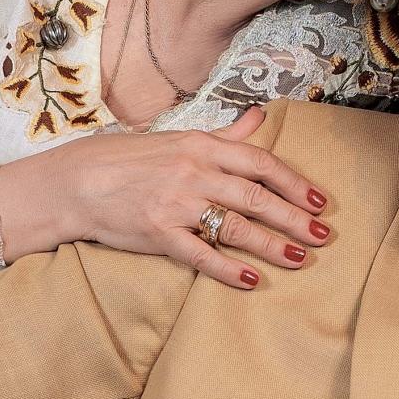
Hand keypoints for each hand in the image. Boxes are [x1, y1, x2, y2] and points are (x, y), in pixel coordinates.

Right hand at [0, 104, 329, 288]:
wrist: (75, 182)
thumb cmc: (126, 160)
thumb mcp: (177, 138)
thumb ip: (224, 135)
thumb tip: (258, 118)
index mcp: (200, 145)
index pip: (259, 163)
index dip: (293, 183)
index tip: (317, 200)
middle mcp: (193, 172)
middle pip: (256, 197)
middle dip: (294, 218)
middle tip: (323, 235)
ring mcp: (176, 204)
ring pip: (236, 227)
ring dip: (273, 245)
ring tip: (301, 259)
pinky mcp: (158, 234)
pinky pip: (201, 255)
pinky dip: (229, 269)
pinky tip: (252, 280)